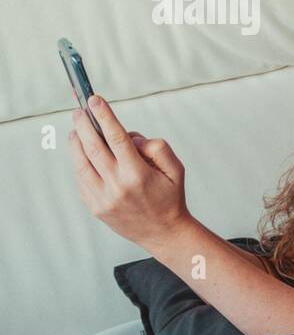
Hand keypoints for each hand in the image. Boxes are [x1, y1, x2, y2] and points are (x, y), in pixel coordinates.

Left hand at [68, 94, 192, 248]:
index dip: (104, 116)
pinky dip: (79, 162)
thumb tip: (131, 139)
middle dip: (84, 125)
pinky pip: (81, 179)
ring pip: (81, 163)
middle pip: (93, 147)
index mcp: (138, 174)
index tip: (95, 101)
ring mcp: (103, 198)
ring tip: (76, 130)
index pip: (116, 138)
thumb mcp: (176, 169)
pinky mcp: (95, 206)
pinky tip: (82, 153)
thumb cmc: (171, 199)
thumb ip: (157, 147)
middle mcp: (117, 186)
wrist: (163, 233)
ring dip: (76, 143)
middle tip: (80, 111)